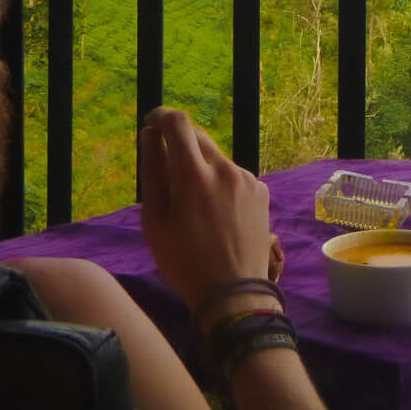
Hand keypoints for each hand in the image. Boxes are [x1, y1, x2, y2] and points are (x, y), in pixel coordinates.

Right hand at [138, 108, 277, 325]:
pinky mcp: (261, 191)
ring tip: (193, 205)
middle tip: (167, 171)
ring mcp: (247, 179)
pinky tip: (216, 214)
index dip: (161, 116)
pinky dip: (220, 183)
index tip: (151, 124)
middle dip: (179, 144)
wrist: (235, 293)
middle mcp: (225, 169)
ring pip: (216, 158)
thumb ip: (152, 173)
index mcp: (194, 176)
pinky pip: (233, 175)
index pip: (178, 123)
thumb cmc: (184, 262)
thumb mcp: (155, 222)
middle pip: (198, 137)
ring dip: (200, 167)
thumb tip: (150, 136)